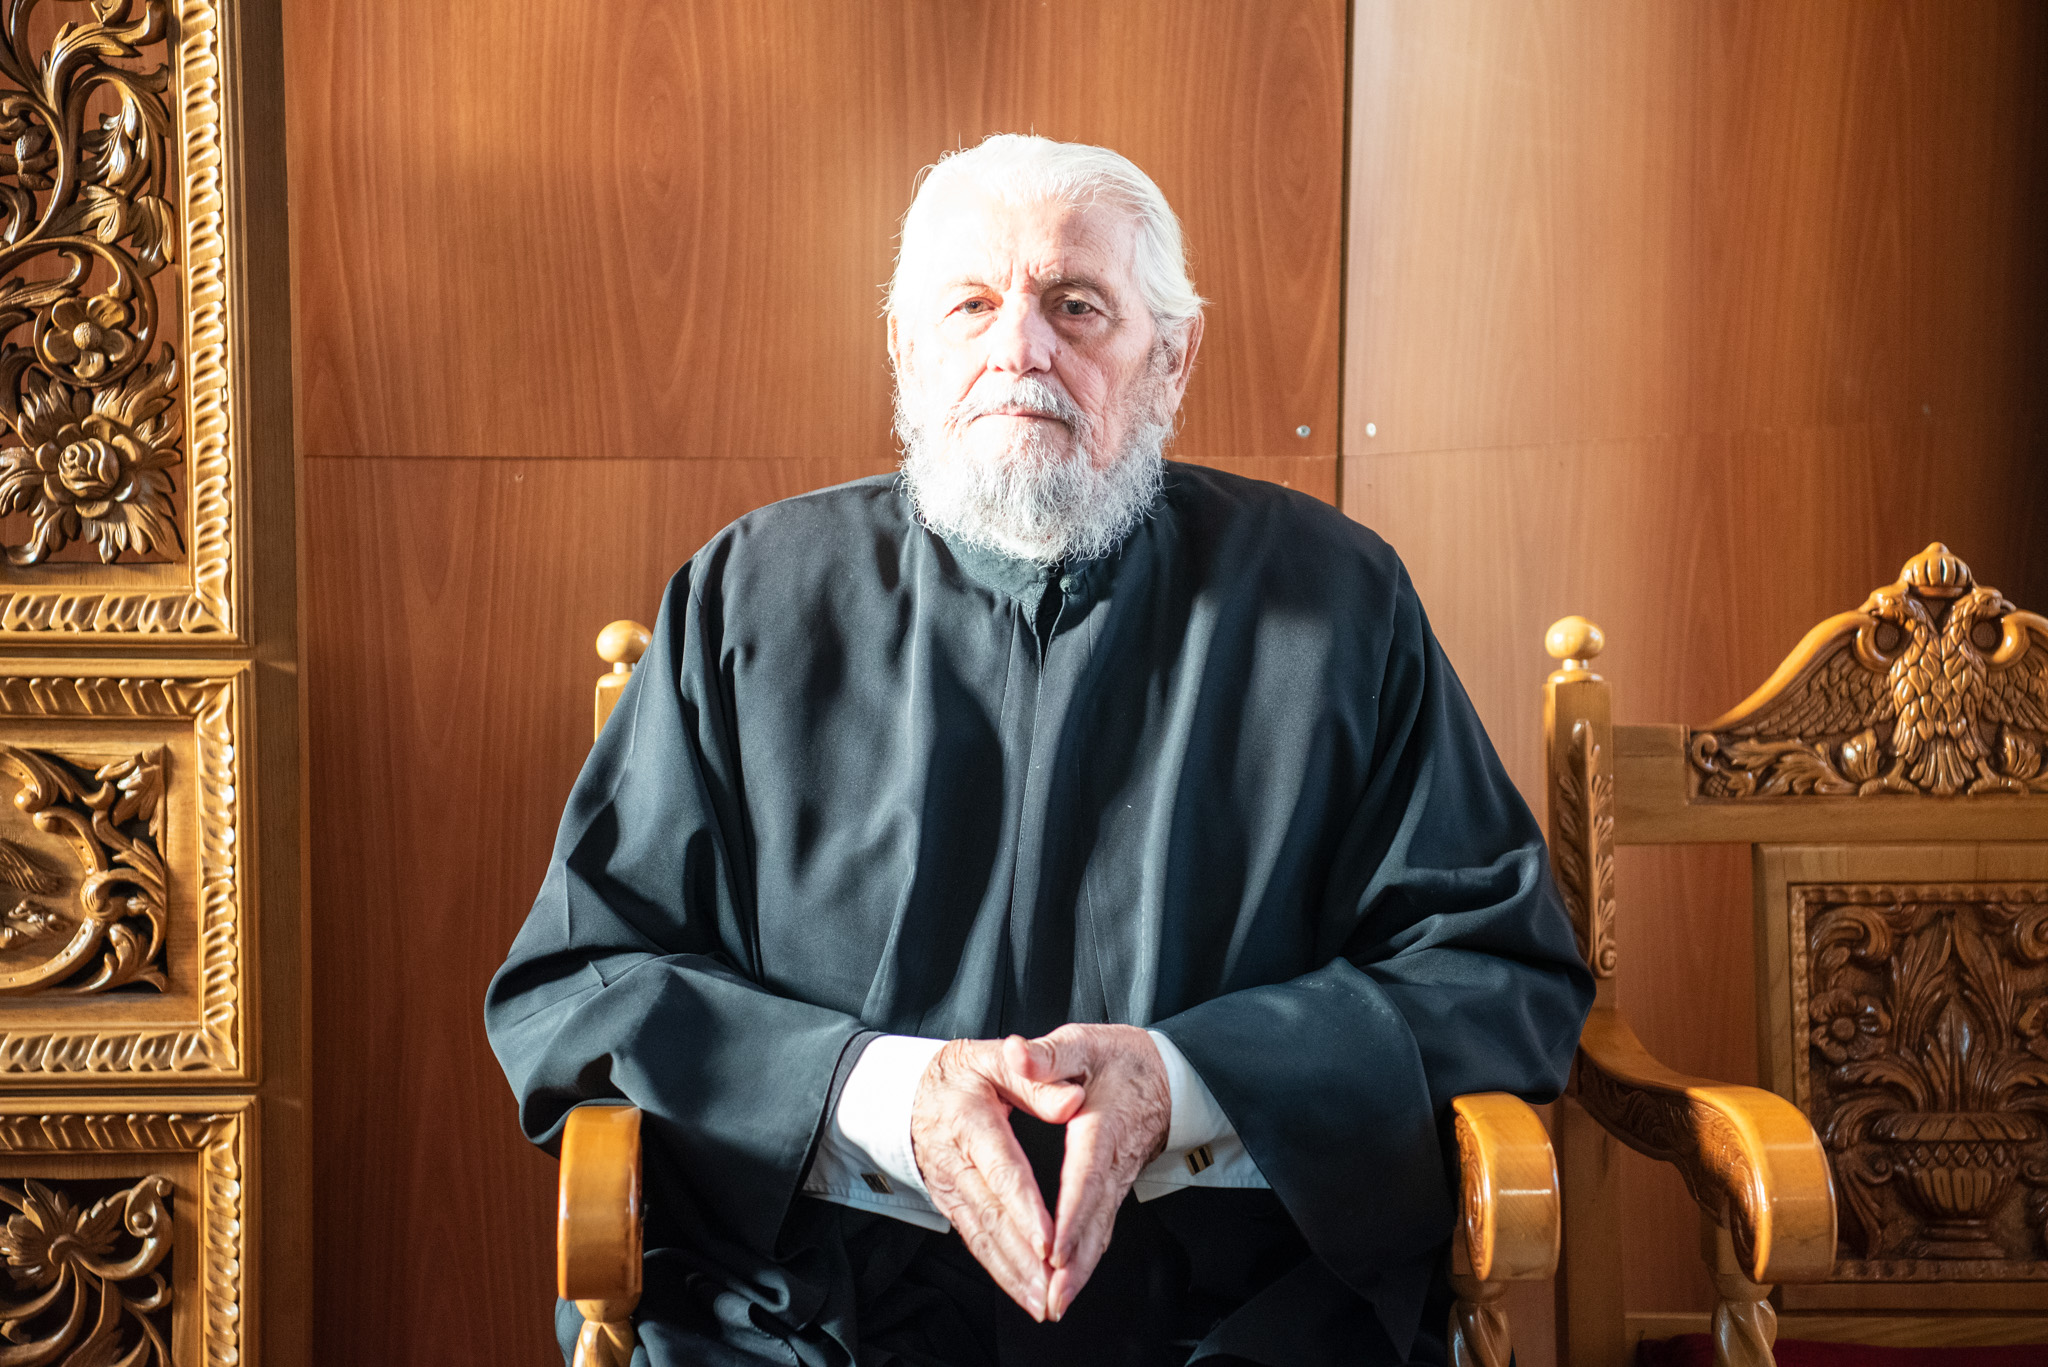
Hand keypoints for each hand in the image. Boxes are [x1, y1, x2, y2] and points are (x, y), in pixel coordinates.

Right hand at [910, 1037, 1085, 1319]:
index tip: (1048, 1240)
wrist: (909, 1090)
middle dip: (1022, 1257)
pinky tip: (1021, 1290)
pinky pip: (974, 1239)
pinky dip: (999, 1269)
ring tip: (1042, 1303)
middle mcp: (954, 1160)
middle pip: (991, 1214)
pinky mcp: (950, 1203)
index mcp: (968, 1120)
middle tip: (1052, 1290)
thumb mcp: (996, 1058)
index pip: (1001, 1170)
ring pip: (981, 1235)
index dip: (1024, 1208)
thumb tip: (1073, 1101)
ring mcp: (948, 1186)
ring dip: (1011, 1273)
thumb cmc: (965, 1072)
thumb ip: (1037, 1078)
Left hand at [1012, 1024, 1171, 1319]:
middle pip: (1096, 1218)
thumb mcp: (1082, 1043)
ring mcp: (1117, 1180)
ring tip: (1056, 1302)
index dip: (1074, 1215)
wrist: (1168, 1075)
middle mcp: (1113, 1162)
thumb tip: (1017, 1052)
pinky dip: (1087, 1258)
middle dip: (1077, 1262)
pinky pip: (1101, 1228)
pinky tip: (1069, 1281)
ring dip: (1081, 1269)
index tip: (1057, 1249)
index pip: (1086, 1176)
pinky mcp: (1115, 1189)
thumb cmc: (1119, 1059)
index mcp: (1102, 1126)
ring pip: (1101, 1231)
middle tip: (1054, 1297)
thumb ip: (1049, 1055)